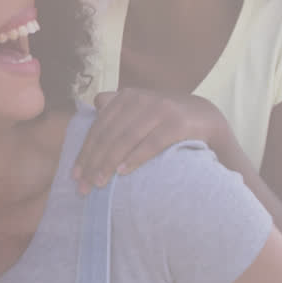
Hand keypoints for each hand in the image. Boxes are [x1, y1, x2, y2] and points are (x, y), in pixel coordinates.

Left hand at [72, 88, 229, 194]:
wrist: (206, 117)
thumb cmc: (166, 118)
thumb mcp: (140, 108)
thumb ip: (118, 107)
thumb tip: (94, 106)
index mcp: (126, 96)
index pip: (99, 127)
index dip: (85, 151)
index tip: (75, 175)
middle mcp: (140, 99)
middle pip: (109, 134)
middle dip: (93, 162)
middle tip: (83, 186)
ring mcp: (159, 109)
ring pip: (126, 138)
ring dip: (109, 163)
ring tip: (99, 183)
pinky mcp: (177, 123)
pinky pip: (151, 143)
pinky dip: (135, 158)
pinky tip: (123, 172)